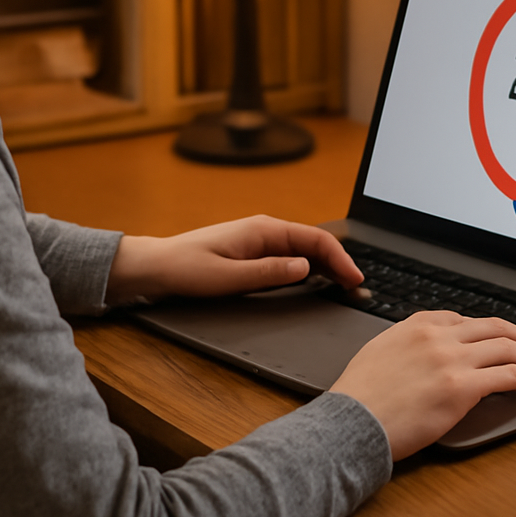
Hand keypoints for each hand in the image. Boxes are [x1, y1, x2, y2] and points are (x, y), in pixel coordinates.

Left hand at [106, 214, 363, 303]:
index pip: (314, 239)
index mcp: (263, 230)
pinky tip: (316, 282)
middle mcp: (265, 230)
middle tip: (357, 287)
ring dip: (326, 266)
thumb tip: (306, 268)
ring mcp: (260, 240)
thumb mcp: (228, 277)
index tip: (355, 279)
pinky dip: (308, 268)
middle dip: (339, 262)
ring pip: (304, 250)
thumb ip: (268, 272)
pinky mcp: (254, 251)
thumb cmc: (188, 269)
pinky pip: (289, 256)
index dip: (340, 259)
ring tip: (344, 286)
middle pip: (313, 243)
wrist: (158, 265)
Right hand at [330, 311, 515, 460]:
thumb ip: (407, 343)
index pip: (463, 319)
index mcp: (417, 324)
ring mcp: (452, 359)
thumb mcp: (380, 350)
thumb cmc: (360, 394)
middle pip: (492, 328)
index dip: (487, 329)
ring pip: (507, 348)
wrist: (353, 419)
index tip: (497, 338)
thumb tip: (423, 353)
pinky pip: (509, 376)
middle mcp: (438, 335)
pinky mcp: (463, 387)